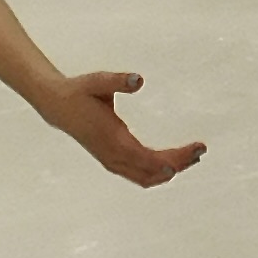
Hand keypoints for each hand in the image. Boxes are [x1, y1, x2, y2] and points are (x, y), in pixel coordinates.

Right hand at [39, 70, 203, 187]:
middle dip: (179, 164)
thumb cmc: (80, 92)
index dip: (175, 159)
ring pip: (147, 178)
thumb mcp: (97, 81)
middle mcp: (114, 156)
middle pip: (153, 172)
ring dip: (169, 171)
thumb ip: (118, 80)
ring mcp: (112, 162)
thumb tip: (139, 79)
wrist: (57, 107)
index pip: (151, 159)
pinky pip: (140, 176)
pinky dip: (157, 173)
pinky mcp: (112, 161)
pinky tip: (171, 163)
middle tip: (200, 151)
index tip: (196, 150)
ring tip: (192, 158)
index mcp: (114, 139)